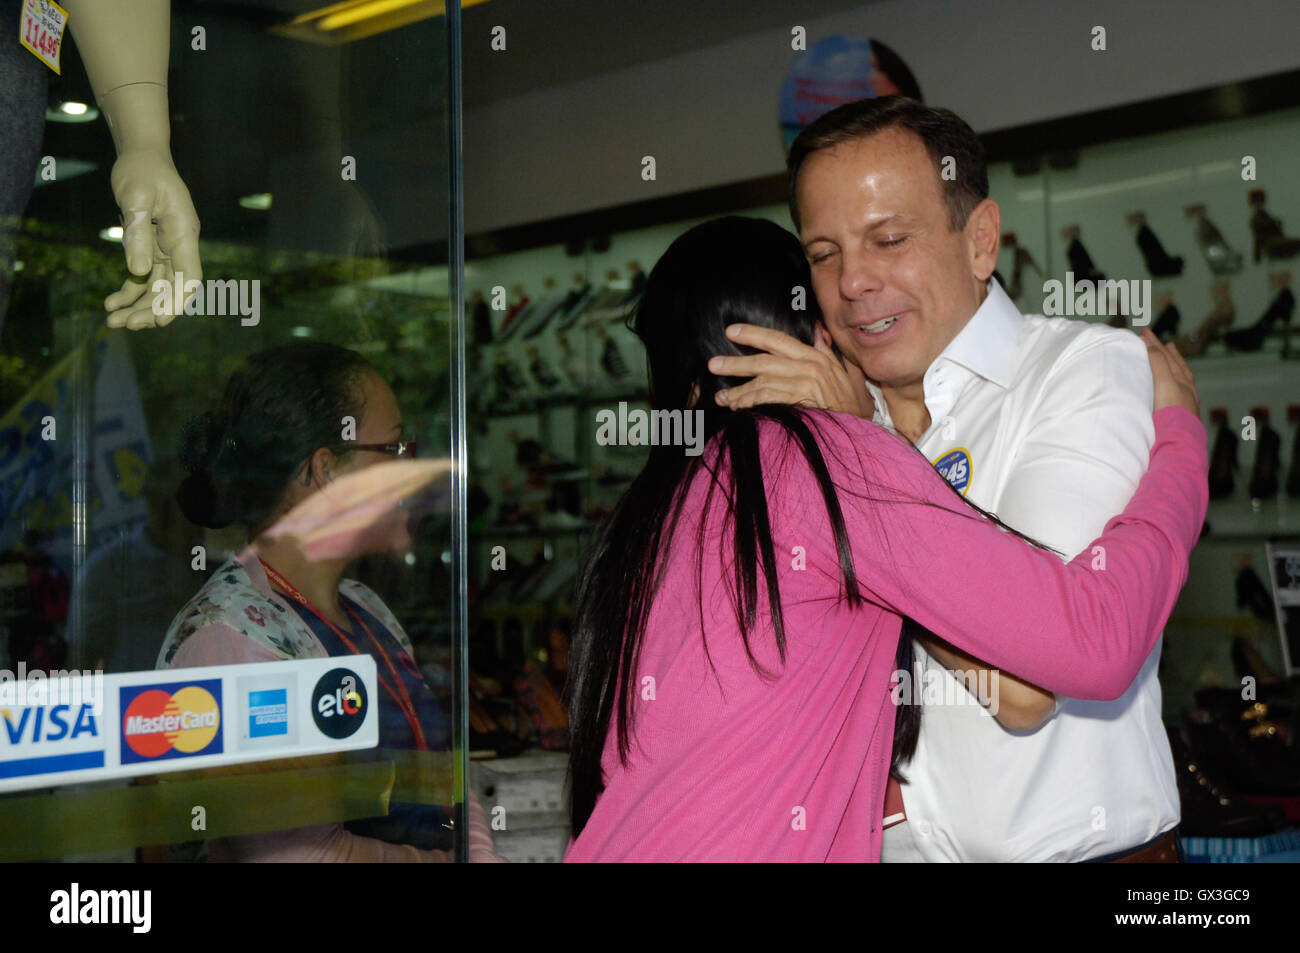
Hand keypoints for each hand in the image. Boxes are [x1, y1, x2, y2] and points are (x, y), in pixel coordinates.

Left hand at [103, 148, 201, 329]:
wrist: (142, 155)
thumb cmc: (142, 170)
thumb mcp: (136, 196)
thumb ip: (138, 232)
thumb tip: (139, 270)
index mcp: (184, 233)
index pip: (188, 276)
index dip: (177, 301)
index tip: (160, 320)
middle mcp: (179, 245)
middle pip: (172, 288)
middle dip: (151, 309)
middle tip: (125, 325)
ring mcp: (166, 249)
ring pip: (157, 287)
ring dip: (138, 306)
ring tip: (114, 322)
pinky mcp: (151, 247)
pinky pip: (144, 276)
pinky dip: (129, 291)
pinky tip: (111, 304)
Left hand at [707, 323, 875, 417]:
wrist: (861, 428)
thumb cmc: (850, 404)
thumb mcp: (844, 372)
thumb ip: (827, 350)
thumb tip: (818, 330)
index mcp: (816, 356)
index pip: (779, 340)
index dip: (753, 334)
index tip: (731, 331)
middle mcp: (810, 366)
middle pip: (765, 361)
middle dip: (736, 363)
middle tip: (713, 365)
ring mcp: (806, 384)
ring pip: (763, 381)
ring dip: (739, 390)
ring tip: (722, 398)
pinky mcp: (803, 401)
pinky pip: (769, 398)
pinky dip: (751, 402)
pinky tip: (739, 408)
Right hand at [1141, 329, 1198, 417]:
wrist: (1177, 443)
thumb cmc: (1171, 413)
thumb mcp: (1163, 383)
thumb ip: (1157, 363)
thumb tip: (1149, 345)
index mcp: (1181, 381)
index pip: (1166, 357)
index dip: (1155, 345)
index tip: (1144, 334)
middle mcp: (1186, 390)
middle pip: (1176, 366)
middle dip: (1165, 352)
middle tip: (1159, 341)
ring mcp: (1185, 404)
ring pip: (1181, 378)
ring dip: (1173, 366)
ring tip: (1170, 356)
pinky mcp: (1181, 417)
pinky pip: (1180, 391)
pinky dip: (1175, 382)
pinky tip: (1173, 386)